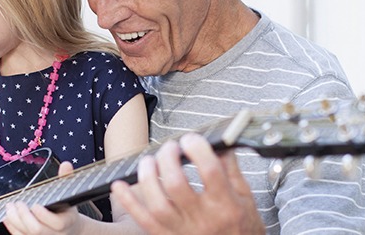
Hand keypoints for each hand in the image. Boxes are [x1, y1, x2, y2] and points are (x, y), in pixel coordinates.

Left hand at [2, 162, 83, 234]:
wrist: (68, 229)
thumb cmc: (66, 209)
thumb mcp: (68, 194)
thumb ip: (66, 179)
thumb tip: (66, 164)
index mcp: (66, 223)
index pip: (56, 223)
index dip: (42, 213)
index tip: (35, 203)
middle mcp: (54, 234)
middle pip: (37, 230)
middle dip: (24, 216)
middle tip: (19, 203)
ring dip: (14, 220)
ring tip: (10, 207)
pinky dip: (11, 226)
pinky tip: (8, 216)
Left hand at [110, 134, 263, 234]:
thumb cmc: (243, 228)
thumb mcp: (245, 197)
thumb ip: (230, 168)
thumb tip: (218, 142)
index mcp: (226, 205)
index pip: (210, 171)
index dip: (197, 149)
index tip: (190, 140)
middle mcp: (203, 219)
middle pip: (176, 184)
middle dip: (168, 159)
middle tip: (169, 148)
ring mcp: (183, 231)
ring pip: (157, 204)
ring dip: (147, 178)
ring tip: (149, 161)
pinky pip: (143, 221)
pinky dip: (128, 202)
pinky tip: (119, 186)